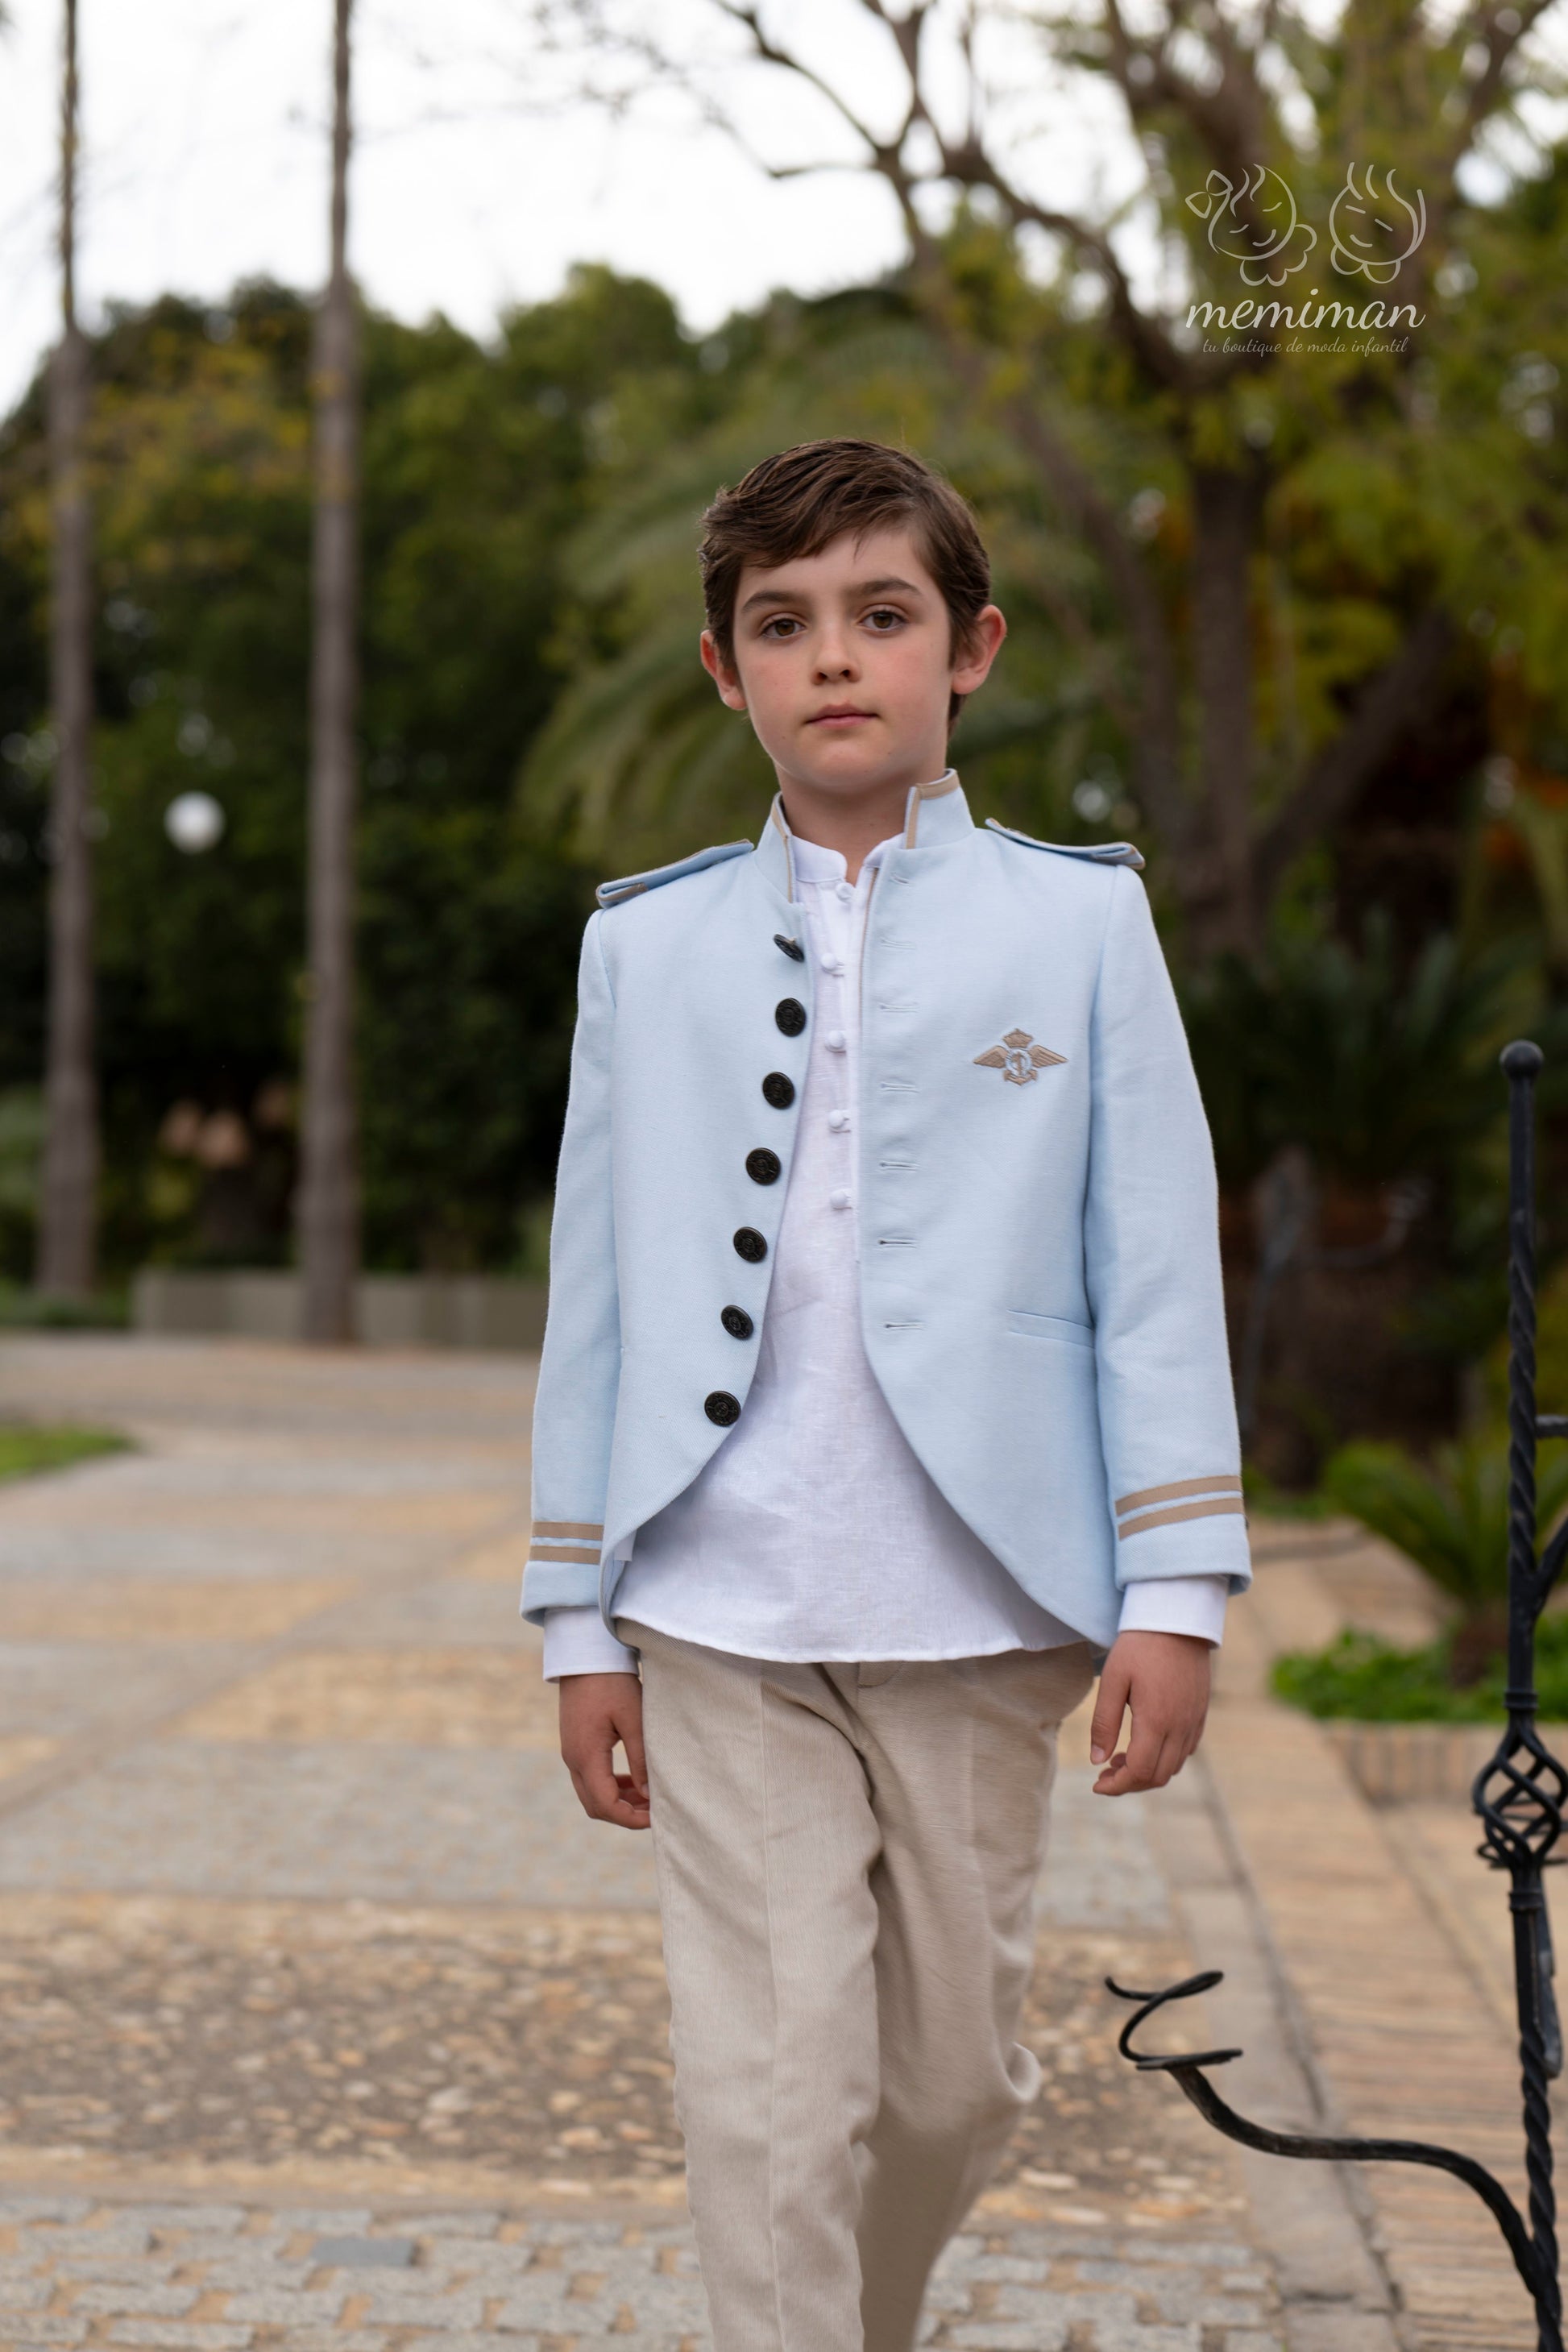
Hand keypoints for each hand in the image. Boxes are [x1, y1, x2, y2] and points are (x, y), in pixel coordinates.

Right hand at [559, 1671, 649, 1829]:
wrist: (585, 1654)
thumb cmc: (612, 1682)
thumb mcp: (633, 1718)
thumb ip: (640, 1759)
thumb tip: (649, 1795)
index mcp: (586, 1755)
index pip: (605, 1804)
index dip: (630, 1819)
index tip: (656, 1817)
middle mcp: (572, 1759)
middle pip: (595, 1806)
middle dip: (624, 1814)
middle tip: (654, 1810)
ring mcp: (570, 1752)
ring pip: (591, 1794)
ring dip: (617, 1801)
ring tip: (648, 1797)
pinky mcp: (574, 1744)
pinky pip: (589, 1778)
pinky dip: (610, 1786)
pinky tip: (632, 1781)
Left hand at [1089, 1630, 1210, 1796]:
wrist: (1177, 1618)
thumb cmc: (1139, 1646)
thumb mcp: (1113, 1680)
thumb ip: (1104, 1723)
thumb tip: (1097, 1761)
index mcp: (1157, 1720)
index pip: (1139, 1771)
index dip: (1117, 1785)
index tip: (1097, 1784)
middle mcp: (1180, 1726)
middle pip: (1158, 1776)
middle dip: (1130, 1783)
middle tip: (1105, 1772)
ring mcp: (1194, 1720)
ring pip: (1173, 1766)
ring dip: (1147, 1771)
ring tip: (1120, 1756)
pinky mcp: (1200, 1712)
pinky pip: (1186, 1750)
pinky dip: (1165, 1758)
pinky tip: (1146, 1743)